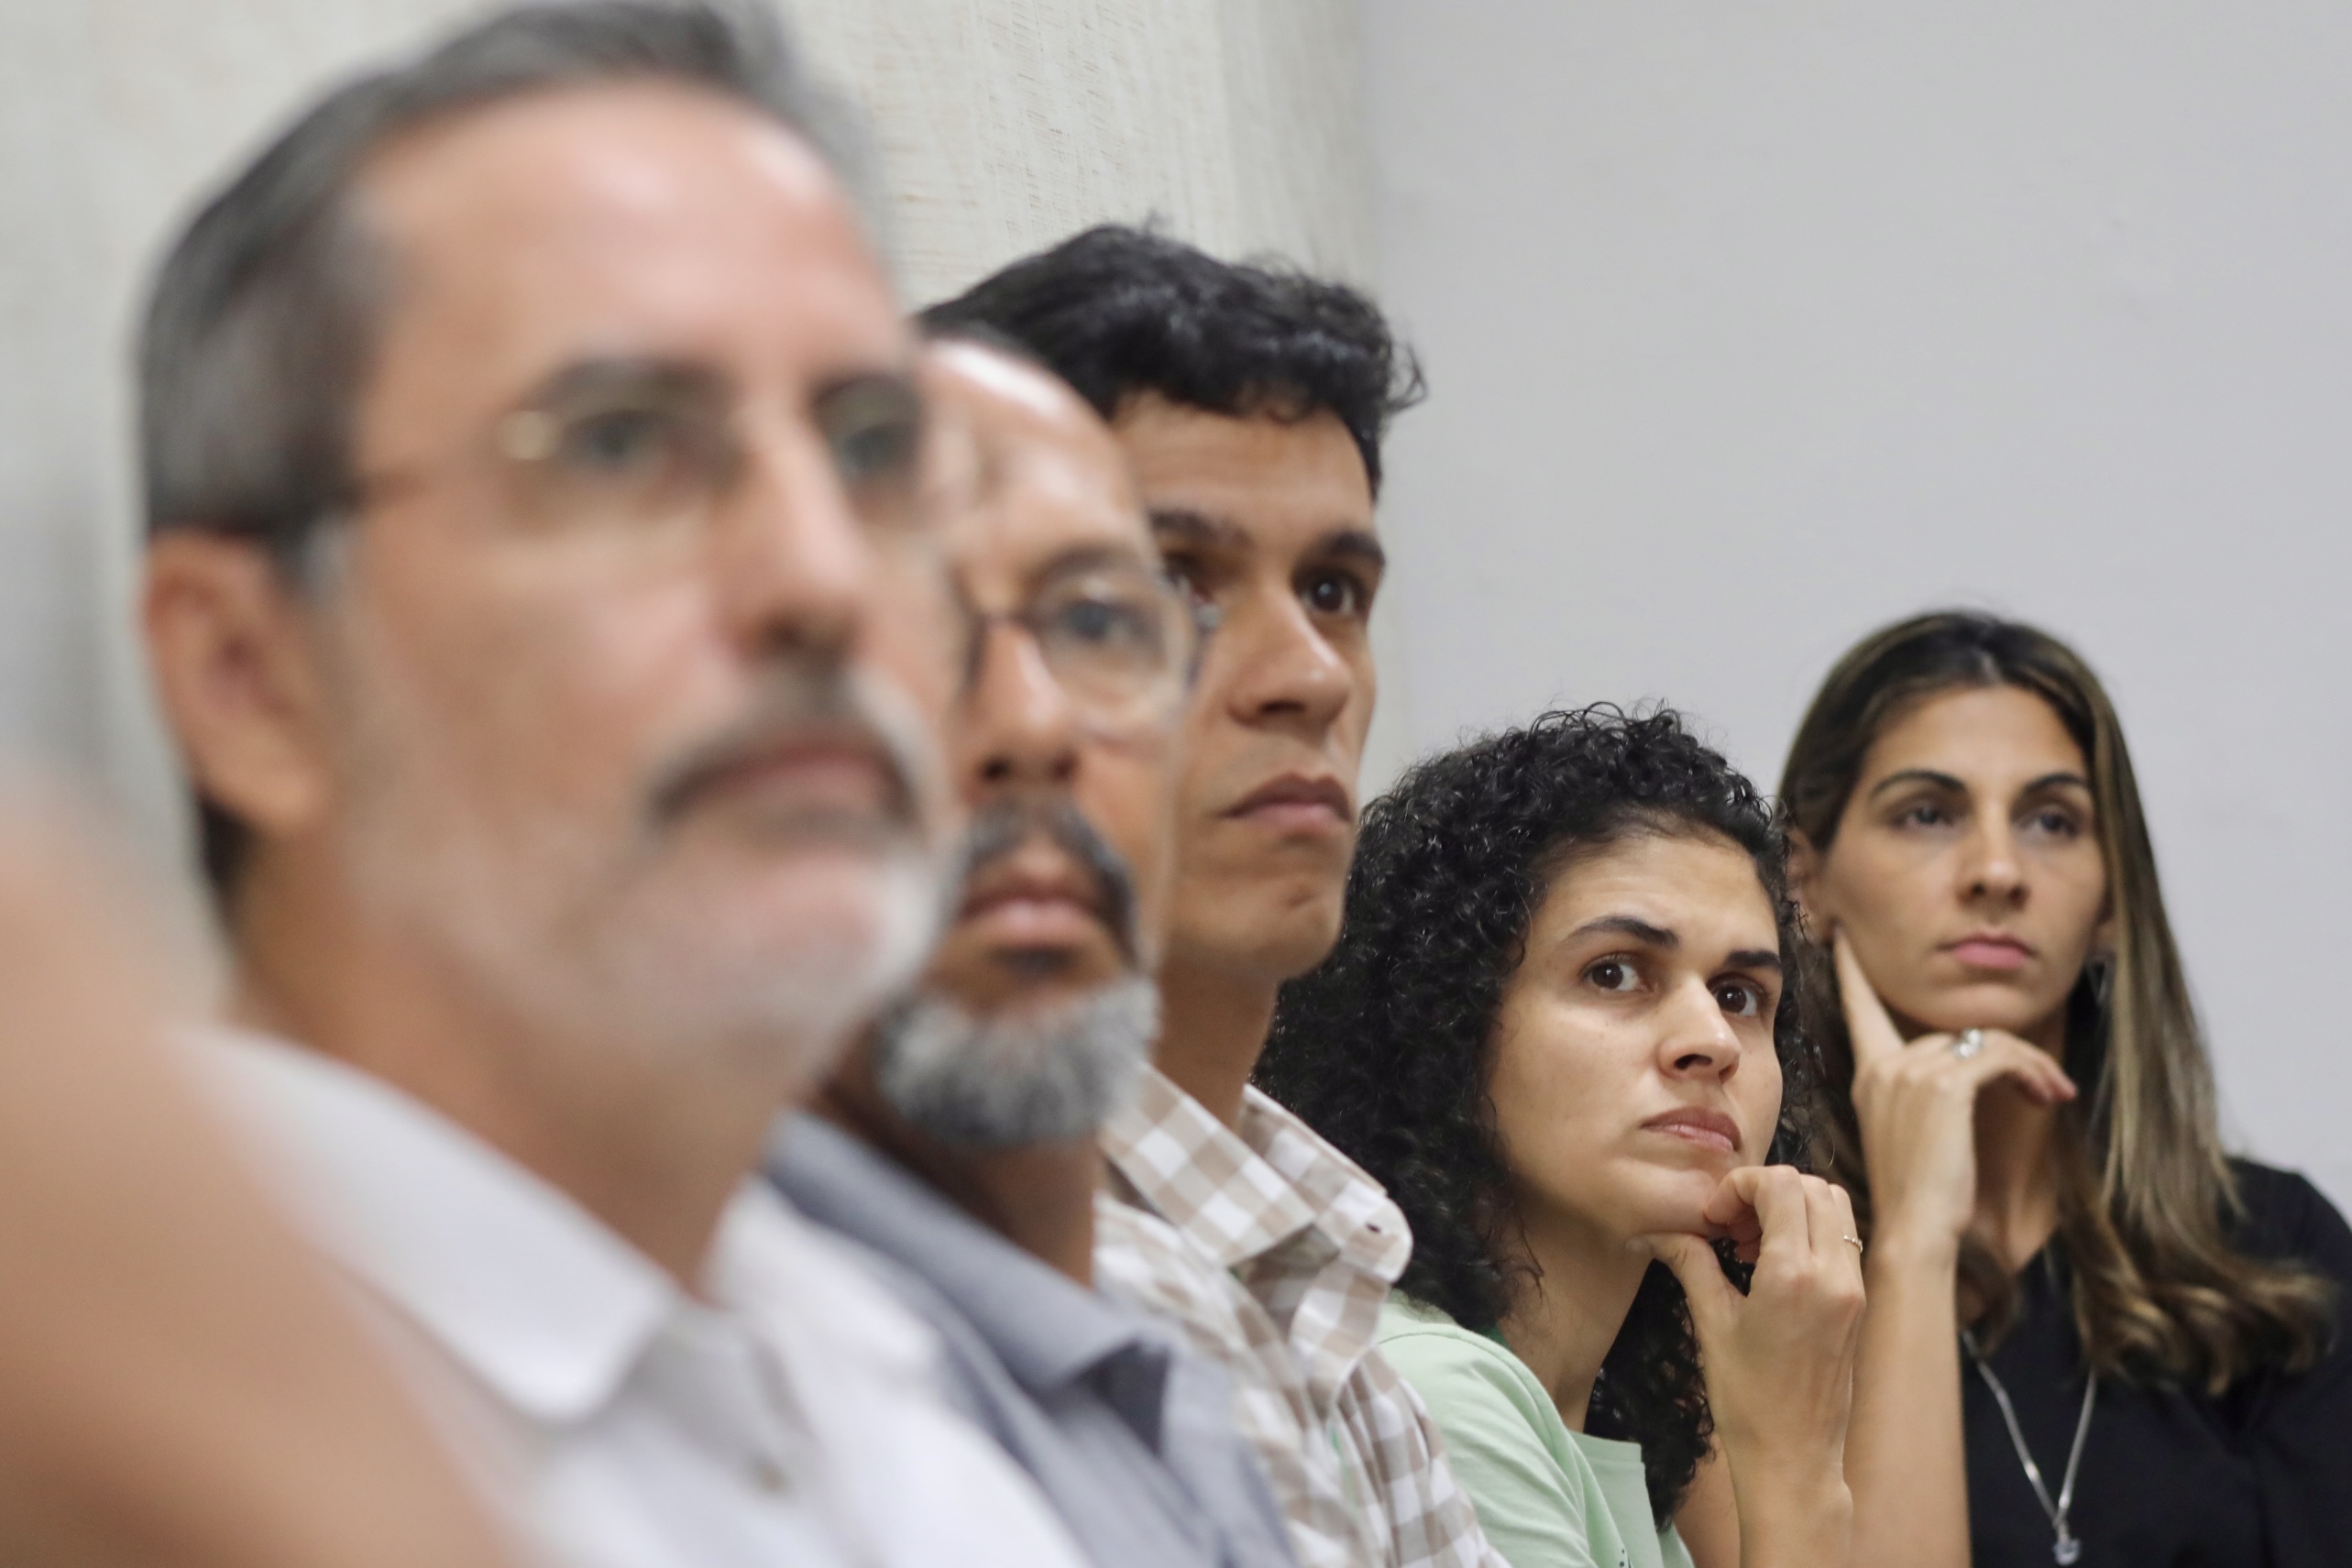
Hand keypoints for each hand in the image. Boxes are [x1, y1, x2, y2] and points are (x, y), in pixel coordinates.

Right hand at [1643, 1166, 1864, 1567]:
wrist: (1794, 1457)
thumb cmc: (1747, 1400)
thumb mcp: (1712, 1325)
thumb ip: (1691, 1263)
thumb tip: (1659, 1230)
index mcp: (1795, 1275)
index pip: (1781, 1186)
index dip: (1740, 1186)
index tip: (1713, 1217)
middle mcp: (1835, 1274)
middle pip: (1812, 1187)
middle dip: (1766, 1191)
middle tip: (1730, 1226)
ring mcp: (1854, 1288)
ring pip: (1835, 1207)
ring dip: (1792, 1207)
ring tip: (1751, 1243)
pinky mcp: (1859, 1303)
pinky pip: (1842, 1239)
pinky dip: (1810, 1231)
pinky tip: (1772, 1264)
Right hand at [1834, 931, 2074, 1258]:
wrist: (1916, 1230)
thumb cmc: (1920, 1197)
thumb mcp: (1913, 1135)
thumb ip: (1924, 1095)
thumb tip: (1970, 1069)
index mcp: (1869, 1076)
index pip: (1860, 1010)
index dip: (1852, 974)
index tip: (1843, 940)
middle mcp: (1884, 1067)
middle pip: (1954, 1030)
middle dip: (2009, 1052)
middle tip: (2048, 1086)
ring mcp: (1911, 1073)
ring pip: (1984, 1040)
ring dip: (2030, 1064)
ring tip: (2054, 1094)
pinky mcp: (1945, 1086)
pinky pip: (1999, 1055)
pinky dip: (2032, 1071)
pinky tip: (2049, 1096)